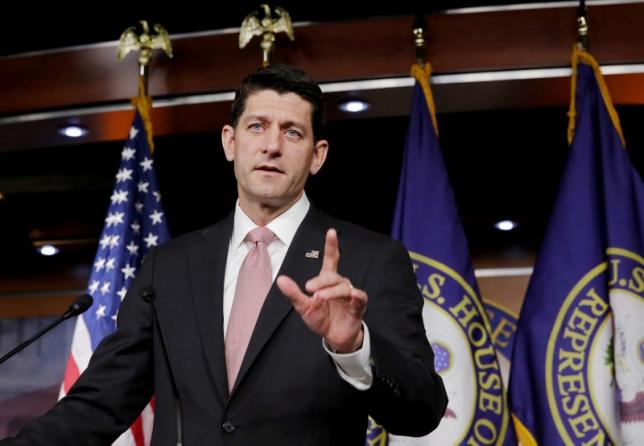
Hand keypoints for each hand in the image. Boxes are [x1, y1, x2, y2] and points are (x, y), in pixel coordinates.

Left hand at [277, 228, 366, 352]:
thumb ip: (293, 293)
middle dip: (321, 281)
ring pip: (343, 287)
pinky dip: (356, 296)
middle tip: (308, 288)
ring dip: (331, 291)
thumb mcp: (303, 307)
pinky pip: (359, 298)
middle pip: (332, 276)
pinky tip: (351, 295)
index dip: (331, 246)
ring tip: (319, 298)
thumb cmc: (320, 318)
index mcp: (327, 281)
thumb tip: (280, 279)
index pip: (331, 259)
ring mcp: (350, 295)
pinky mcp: (358, 307)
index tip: (331, 231)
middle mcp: (340, 284)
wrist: (334, 337)